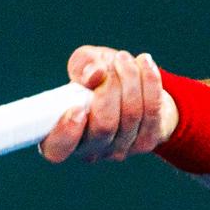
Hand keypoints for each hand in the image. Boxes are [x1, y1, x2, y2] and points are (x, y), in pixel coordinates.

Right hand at [38, 46, 176, 162]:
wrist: (134, 89)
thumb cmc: (98, 78)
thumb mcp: (84, 65)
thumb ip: (82, 65)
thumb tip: (94, 75)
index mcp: (61, 136)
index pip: (58, 149)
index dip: (67, 132)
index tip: (77, 107)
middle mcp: (90, 150)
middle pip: (103, 125)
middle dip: (110, 86)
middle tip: (112, 62)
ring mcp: (119, 150)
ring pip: (131, 115)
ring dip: (130, 78)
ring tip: (125, 58)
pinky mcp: (146, 143)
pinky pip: (152, 111)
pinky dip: (150, 82)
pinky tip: (144, 62)